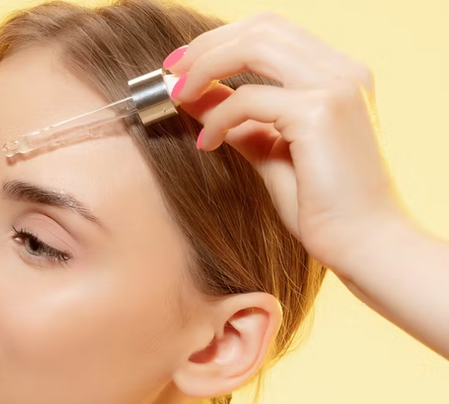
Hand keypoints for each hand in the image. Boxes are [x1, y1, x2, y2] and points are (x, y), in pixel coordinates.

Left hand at [166, 11, 412, 278]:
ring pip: (253, 48)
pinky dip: (218, 117)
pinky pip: (247, 99)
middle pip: (261, 28)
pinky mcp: (319, 113)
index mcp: (341, 74)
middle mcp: (344, 71)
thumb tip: (194, 95)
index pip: (273, 30)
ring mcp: (335, 87)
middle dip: (206, 46)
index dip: (222, 39)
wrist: (365, 244)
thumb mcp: (272, 150)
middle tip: (170, 74)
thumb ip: (239, 118)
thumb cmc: (324, 205)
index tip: (182, 65)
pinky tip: (208, 143)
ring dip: (205, 68)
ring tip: (178, 97)